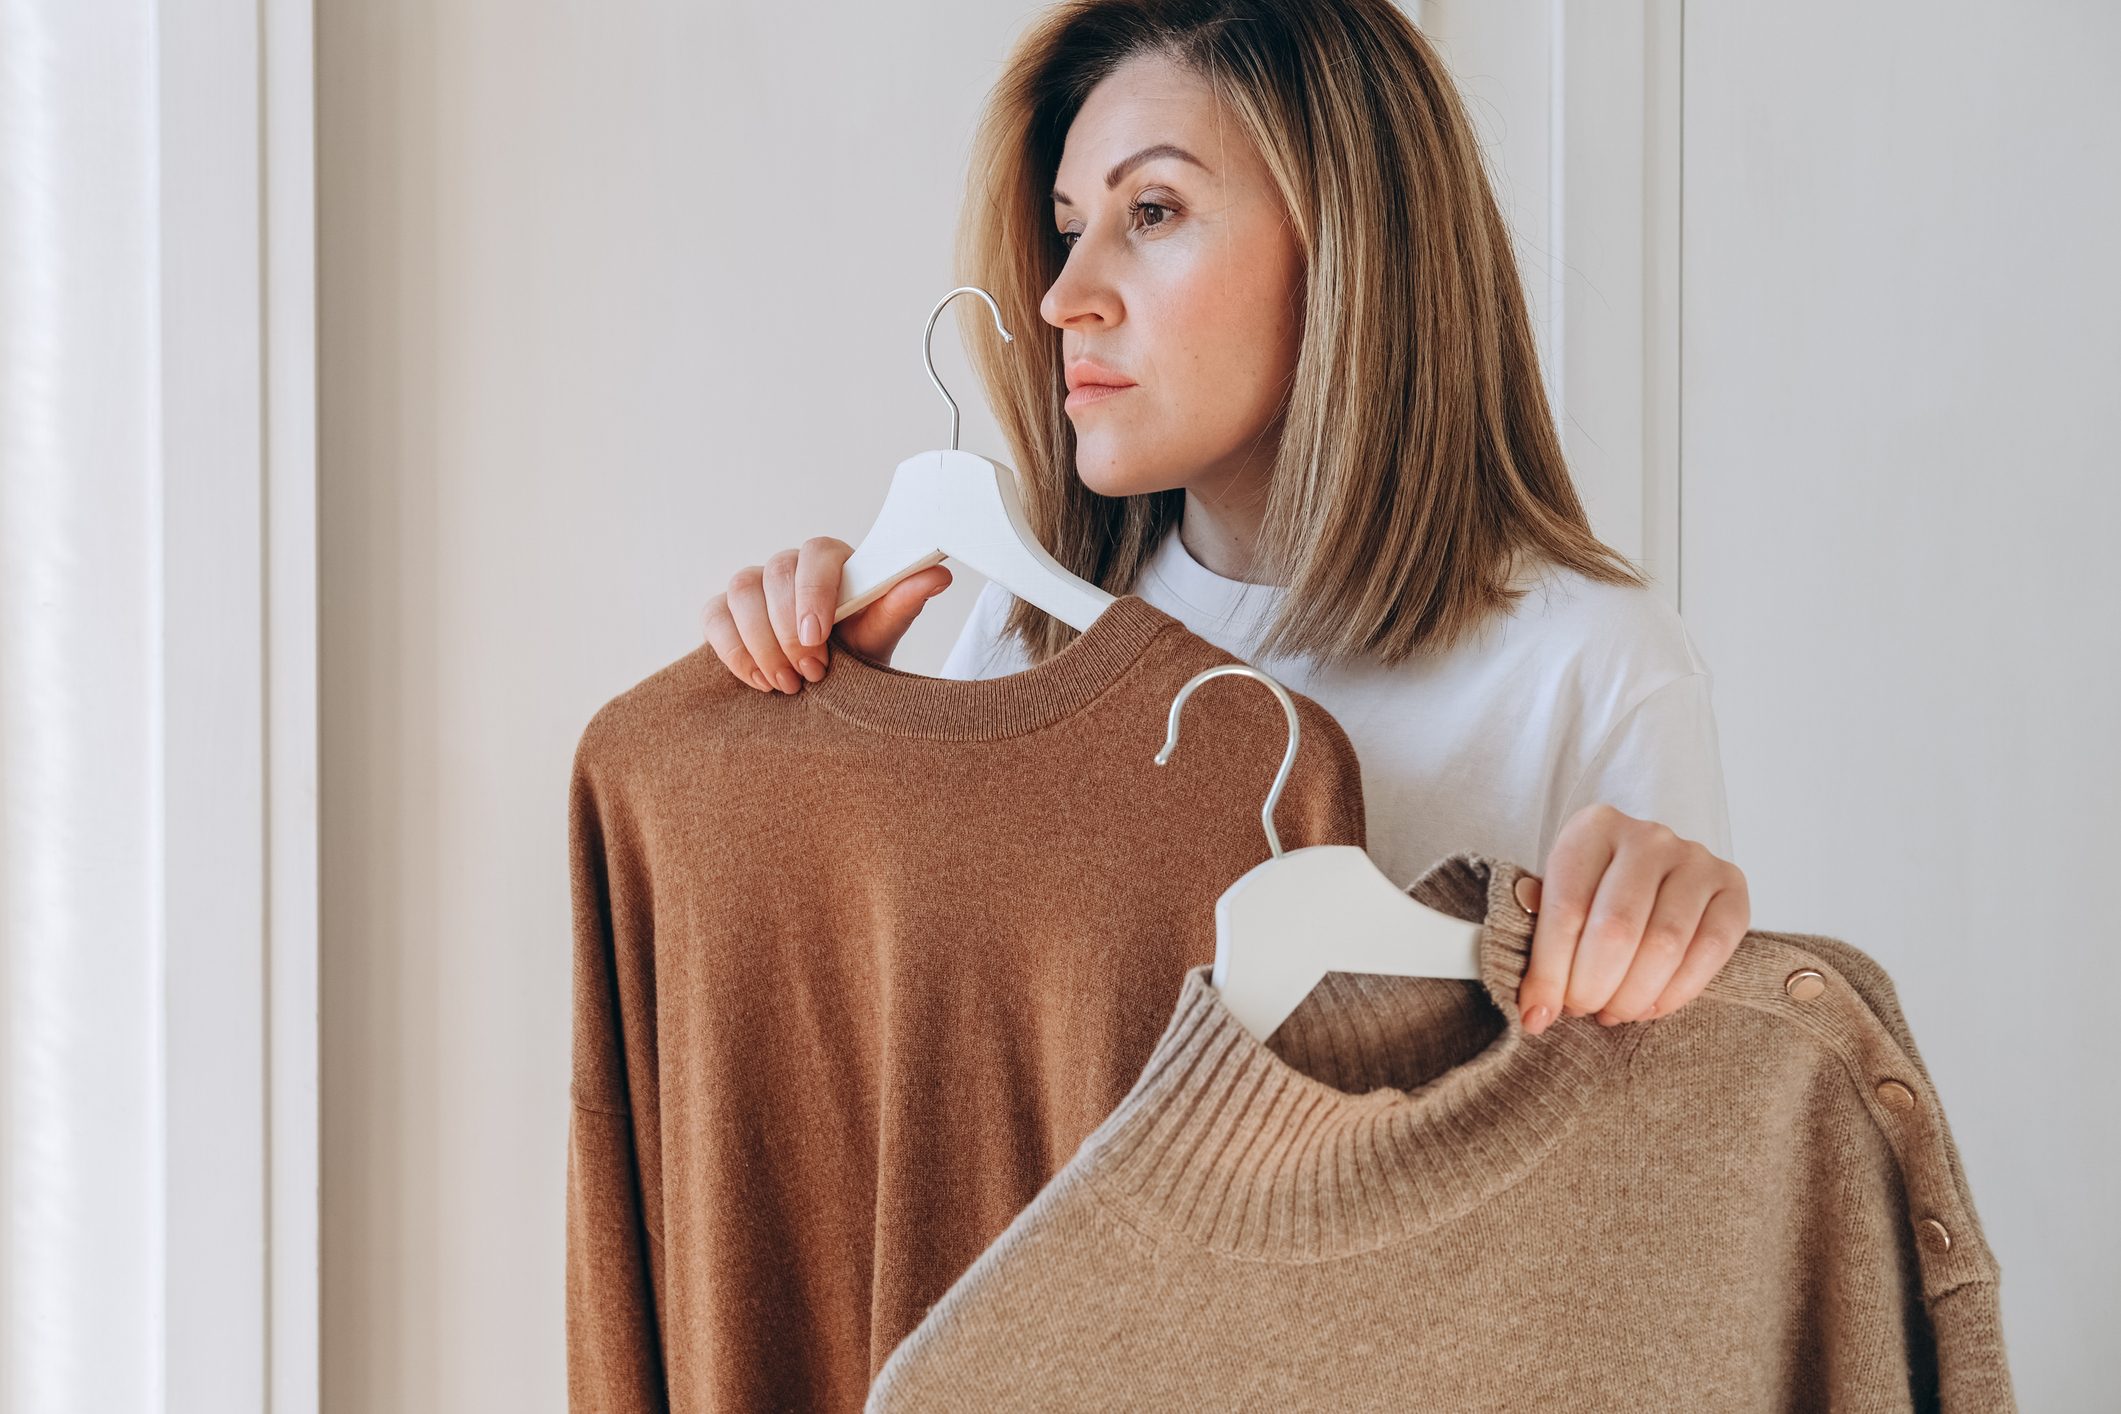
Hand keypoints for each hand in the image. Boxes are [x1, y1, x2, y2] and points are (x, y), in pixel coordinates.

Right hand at [703, 537, 951, 693]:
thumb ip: (902, 605)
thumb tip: (939, 575)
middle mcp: (789, 567)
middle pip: (773, 573)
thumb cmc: (858, 653)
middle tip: (810, 674)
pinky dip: (733, 650)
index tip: (817, 637)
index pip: (816, 554)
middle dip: (788, 629)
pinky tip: (759, 681)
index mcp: (832, 562)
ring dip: (760, 642)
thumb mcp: (881, 634)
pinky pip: (714, 617)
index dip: (812, 592)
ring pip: (740, 592)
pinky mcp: (725, 613)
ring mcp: (754, 587)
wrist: (830, 688)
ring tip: (787, 684)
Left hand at [1511, 803, 1748, 1035]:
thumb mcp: (1558, 900)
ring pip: (1664, 945)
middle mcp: (1648, 837)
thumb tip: (1535, 1010)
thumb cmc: (1595, 890)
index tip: (1539, 1012)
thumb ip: (1542, 942)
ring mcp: (1696, 859)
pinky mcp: (1732, 888)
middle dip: (1592, 986)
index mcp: (1594, 828)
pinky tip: (1649, 1006)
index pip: (1567, 907)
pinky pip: (1709, 951)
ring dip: (1633, 995)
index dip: (1550, 970)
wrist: (1652, 871)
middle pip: (1617, 929)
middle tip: (1581, 1010)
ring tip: (1613, 1011)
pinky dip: (1675, 992)